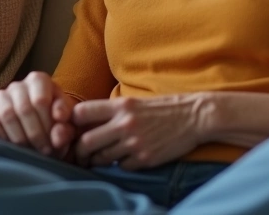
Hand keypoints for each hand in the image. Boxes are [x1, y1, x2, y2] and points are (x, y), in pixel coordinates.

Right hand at [0, 72, 75, 157]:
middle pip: (24, 109)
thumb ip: (66, 128)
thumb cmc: (56, 122)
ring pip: (7, 115)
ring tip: (31, 152)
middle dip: (36, 135)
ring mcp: (0, 96)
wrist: (38, 127)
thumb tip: (57, 137)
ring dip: (20, 138)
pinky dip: (3, 138)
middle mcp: (17, 85)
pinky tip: (15, 148)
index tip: (54, 143)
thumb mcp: (67, 123)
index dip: (47, 124)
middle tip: (44, 152)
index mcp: (39, 80)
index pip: (41, 100)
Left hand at [70, 95, 204, 170]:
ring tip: (99, 159)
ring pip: (102, 157)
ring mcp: (134, 143)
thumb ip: (113, 111)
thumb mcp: (136, 102)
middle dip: (79, 150)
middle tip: (79, 154)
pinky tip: (126, 159)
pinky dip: (121, 165)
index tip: (73, 128)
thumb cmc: (165, 108)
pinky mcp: (145, 158)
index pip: (82, 112)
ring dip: (99, 160)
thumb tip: (89, 122)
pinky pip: (122, 167)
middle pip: (86, 141)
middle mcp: (124, 124)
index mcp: (121, 106)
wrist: (196, 117)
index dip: (72, 122)